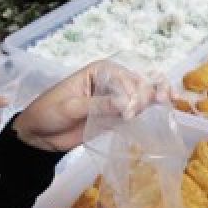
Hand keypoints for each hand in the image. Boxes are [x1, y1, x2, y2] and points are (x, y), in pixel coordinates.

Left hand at [11, 60, 167, 151]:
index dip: (130, 92)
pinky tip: (168, 105)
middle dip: (148, 92)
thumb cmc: (48, 113)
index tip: (128, 111)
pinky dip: (151, 108)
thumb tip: (124, 104)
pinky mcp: (117, 115)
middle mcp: (111, 81)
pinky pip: (137, 110)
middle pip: (137, 83)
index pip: (123, 77)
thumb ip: (97, 105)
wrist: (39, 136)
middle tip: (153, 105)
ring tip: (167, 103)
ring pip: (142, 94)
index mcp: (99, 71)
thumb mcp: (70, 108)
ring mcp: (116, 98)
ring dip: (154, 98)